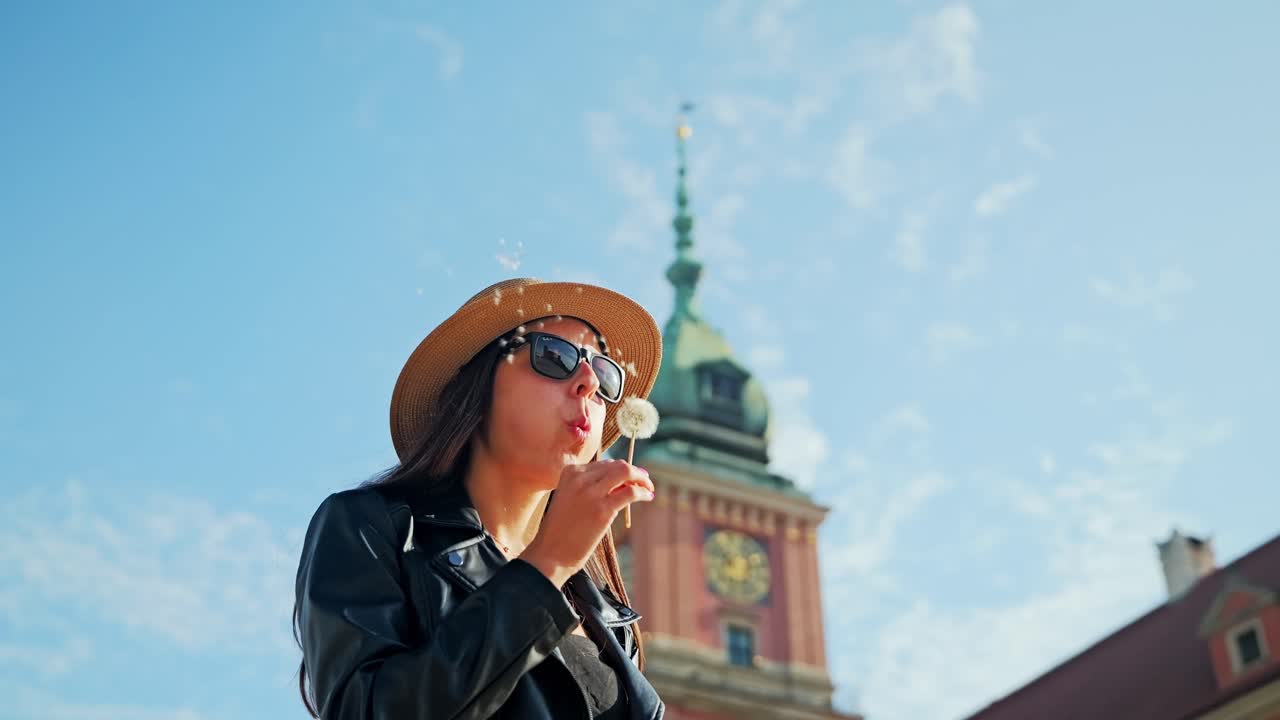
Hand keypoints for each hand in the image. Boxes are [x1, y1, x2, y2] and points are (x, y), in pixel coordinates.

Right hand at [520, 460, 654, 588]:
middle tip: (645, 480)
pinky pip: (630, 493)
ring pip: (626, 473)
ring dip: (642, 479)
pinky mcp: (603, 510)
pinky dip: (643, 493)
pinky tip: (648, 497)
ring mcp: (591, 493)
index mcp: (570, 472)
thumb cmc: (560, 530)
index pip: (604, 464)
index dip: (621, 469)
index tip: (632, 477)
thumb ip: (588, 487)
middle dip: (634, 471)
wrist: (550, 553)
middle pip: (617, 465)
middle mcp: (580, 478)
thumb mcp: (569, 498)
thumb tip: (619, 483)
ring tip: (649, 488)